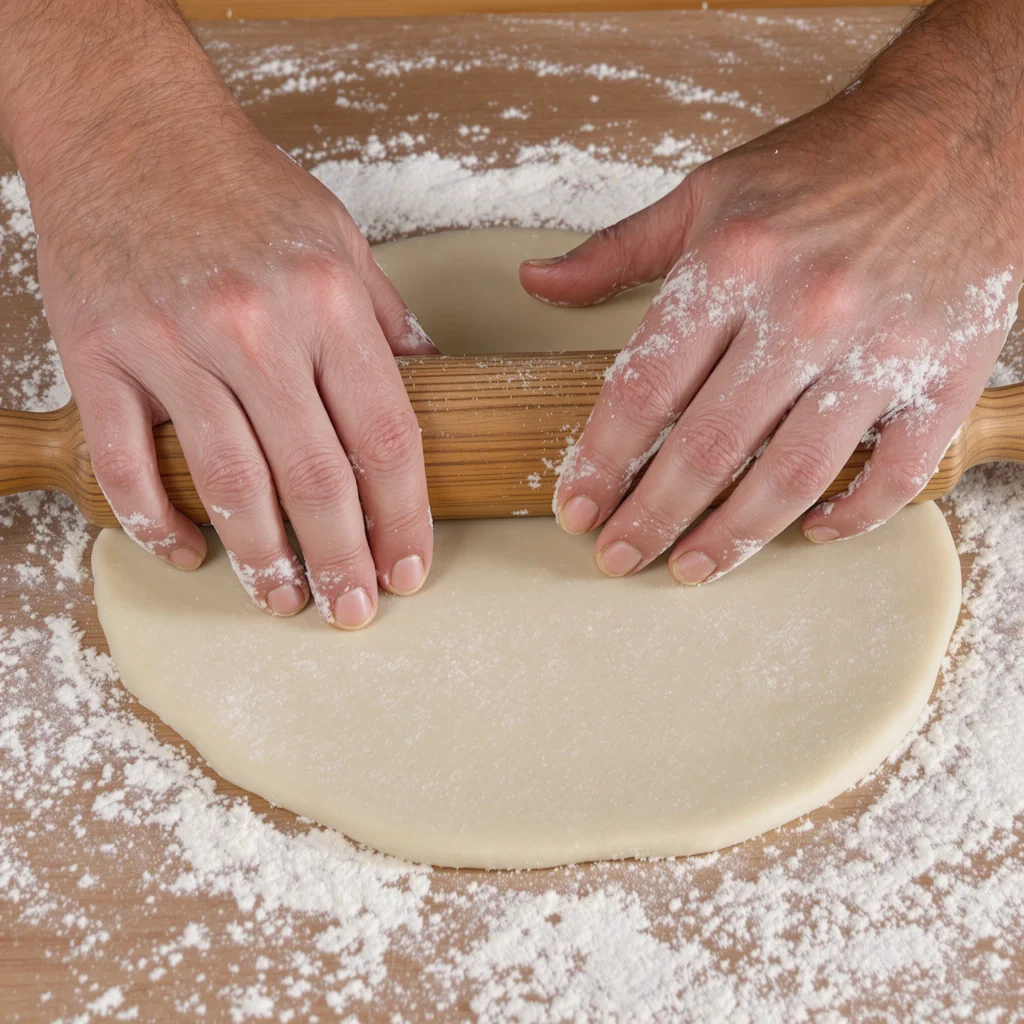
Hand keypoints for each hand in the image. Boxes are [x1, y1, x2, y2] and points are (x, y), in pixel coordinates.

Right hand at [28, 80, 434, 627]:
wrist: (129, 127)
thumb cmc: (243, 188)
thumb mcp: (342, 241)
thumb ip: (387, 323)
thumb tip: (433, 385)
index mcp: (327, 301)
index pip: (384, 438)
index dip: (404, 517)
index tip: (409, 569)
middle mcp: (254, 327)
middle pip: (313, 478)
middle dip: (342, 560)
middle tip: (353, 612)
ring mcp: (170, 342)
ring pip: (227, 485)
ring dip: (261, 560)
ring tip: (284, 598)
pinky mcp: (99, 353)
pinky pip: (128, 463)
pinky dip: (158, 522)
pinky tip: (191, 553)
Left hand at [521, 9, 1022, 583]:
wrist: (958, 133)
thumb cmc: (821, 167)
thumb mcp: (706, 193)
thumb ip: (616, 251)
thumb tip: (535, 284)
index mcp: (732, 263)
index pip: (644, 389)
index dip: (601, 460)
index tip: (575, 508)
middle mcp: (803, 309)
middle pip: (707, 448)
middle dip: (651, 517)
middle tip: (615, 558)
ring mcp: (879, 346)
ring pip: (792, 475)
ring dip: (734, 536)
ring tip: (690, 567)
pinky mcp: (947, 372)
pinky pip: (897, 471)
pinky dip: (853, 515)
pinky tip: (812, 533)